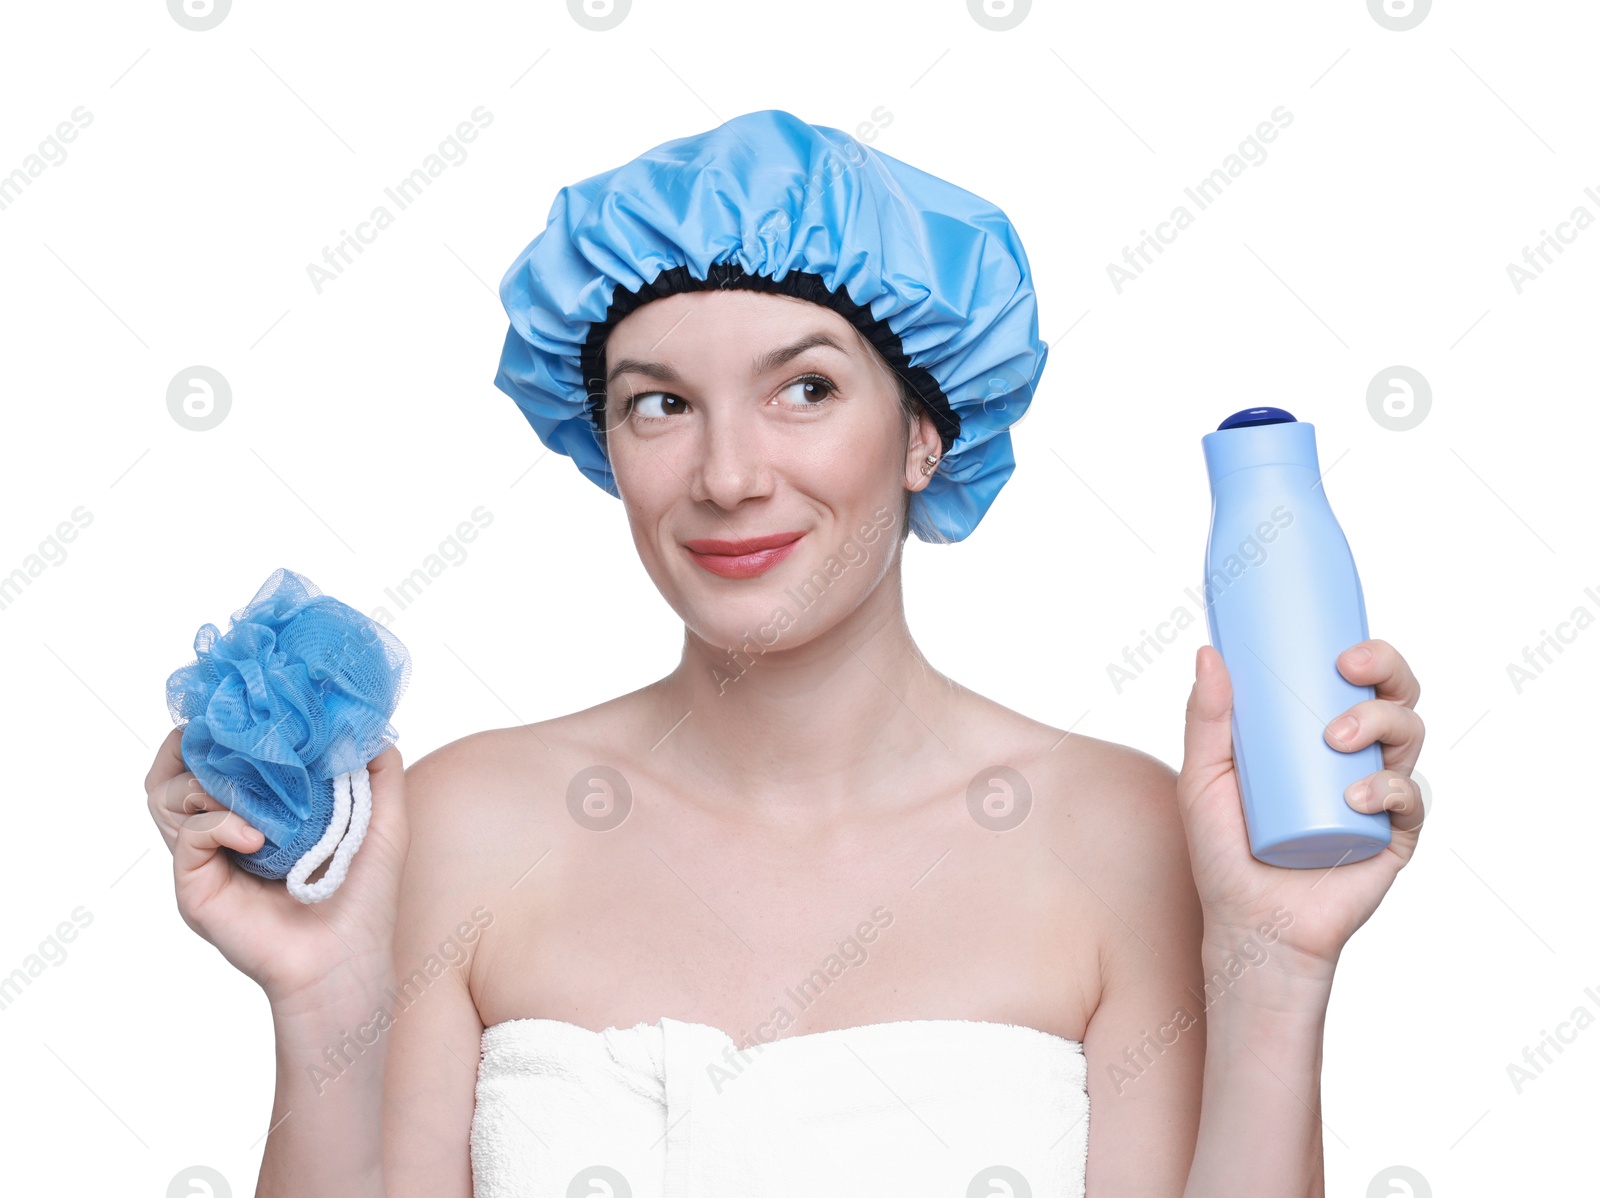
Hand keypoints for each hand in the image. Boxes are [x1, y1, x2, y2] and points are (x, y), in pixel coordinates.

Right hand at [145, 727, 408, 1009]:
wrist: (348, 961)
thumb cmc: (364, 898)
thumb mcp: (384, 824)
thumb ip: (378, 772)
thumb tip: (365, 723)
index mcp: (256, 812)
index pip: (213, 756)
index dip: (220, 729)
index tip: (250, 710)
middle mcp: (222, 833)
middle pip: (172, 769)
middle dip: (195, 744)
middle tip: (234, 740)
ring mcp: (205, 860)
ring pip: (167, 795)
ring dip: (207, 778)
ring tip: (253, 796)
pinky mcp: (196, 887)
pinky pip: (188, 836)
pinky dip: (219, 823)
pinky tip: (257, 835)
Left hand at [1175, 638, 1425, 979]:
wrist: (1248, 923)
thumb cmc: (1223, 851)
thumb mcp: (1202, 778)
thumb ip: (1205, 718)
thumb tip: (1208, 652)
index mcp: (1318, 735)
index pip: (1357, 681)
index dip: (1368, 654)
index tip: (1340, 648)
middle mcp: (1356, 759)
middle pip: (1396, 698)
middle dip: (1387, 672)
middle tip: (1348, 670)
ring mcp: (1379, 797)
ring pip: (1408, 738)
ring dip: (1380, 723)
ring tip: (1337, 739)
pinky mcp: (1393, 838)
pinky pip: (1411, 801)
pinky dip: (1390, 789)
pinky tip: (1359, 795)